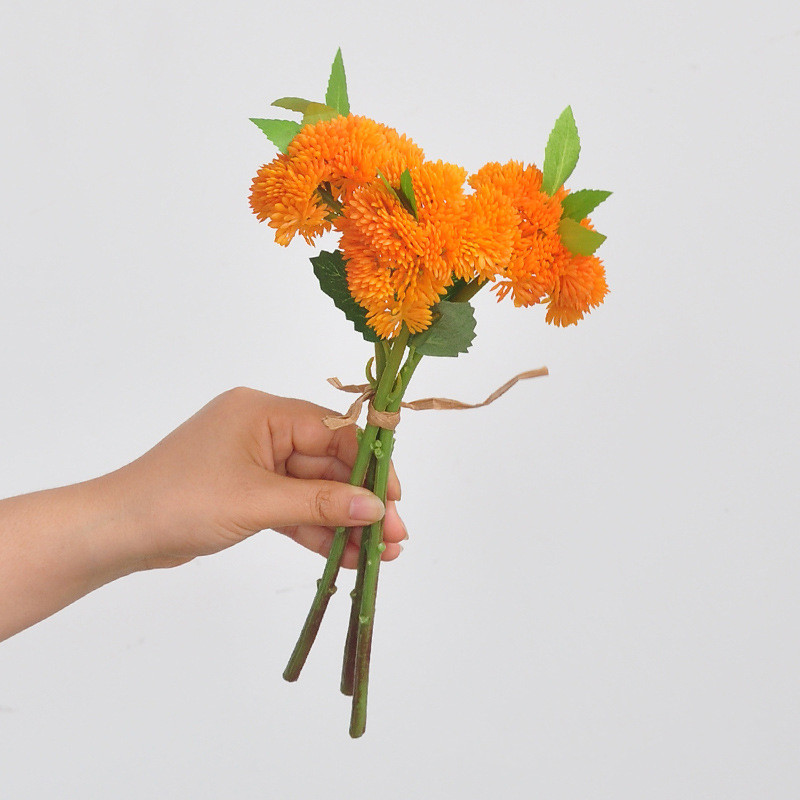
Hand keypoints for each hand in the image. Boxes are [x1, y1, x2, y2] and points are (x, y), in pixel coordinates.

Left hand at [112, 387, 406, 569]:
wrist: (118, 533)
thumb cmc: (180, 502)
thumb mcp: (257, 501)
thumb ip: (321, 503)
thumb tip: (376, 507)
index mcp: (263, 412)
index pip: (334, 430)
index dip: (368, 463)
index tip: (395, 497)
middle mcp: (262, 431)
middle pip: (327, 463)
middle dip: (360, 500)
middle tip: (394, 535)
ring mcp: (254, 464)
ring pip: (313, 490)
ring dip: (343, 520)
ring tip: (379, 553)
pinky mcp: (247, 493)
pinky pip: (292, 507)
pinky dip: (316, 530)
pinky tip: (346, 555)